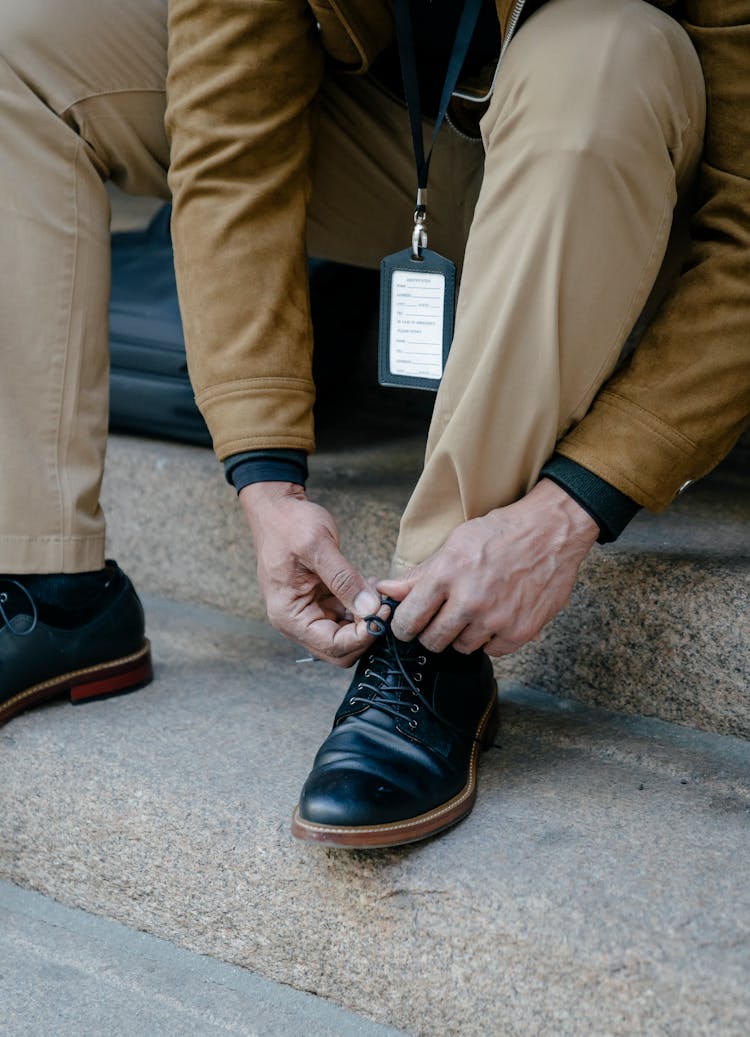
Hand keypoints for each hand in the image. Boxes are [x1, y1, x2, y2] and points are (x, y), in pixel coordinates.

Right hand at [240, 482, 384, 665]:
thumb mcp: (319, 546)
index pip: (333, 645)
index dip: (363, 635)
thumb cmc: (289, 524)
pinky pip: (344, 617)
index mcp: (289, 615)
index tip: (382, 611)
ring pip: (345, 636)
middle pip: (339, 650)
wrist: (277, 508)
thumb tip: (371, 610)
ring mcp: (307, 613)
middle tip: (383, 605)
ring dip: (365, 620)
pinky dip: (361, 608)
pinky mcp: (318, 602)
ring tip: (378, 592)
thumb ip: (345, 580)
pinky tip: (370, 587)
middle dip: (365, 632)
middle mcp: (296, 621)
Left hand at [377, 479, 598, 655]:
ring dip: (463, 634)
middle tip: (443, 616)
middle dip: (432, 632)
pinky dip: (491, 638)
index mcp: (447, 575)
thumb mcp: (453, 545)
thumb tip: (385, 590)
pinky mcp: (521, 631)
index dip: (404, 626)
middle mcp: (470, 600)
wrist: (550, 531)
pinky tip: (495, 616)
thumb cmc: (499, 533)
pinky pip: (492, 651)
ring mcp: (497, 618)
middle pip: (432, 641)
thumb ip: (419, 575)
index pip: (409, 621)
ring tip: (474, 610)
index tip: (409, 624)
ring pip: (461, 647)